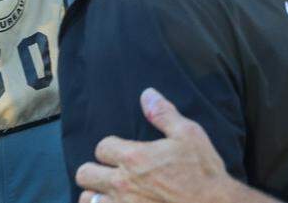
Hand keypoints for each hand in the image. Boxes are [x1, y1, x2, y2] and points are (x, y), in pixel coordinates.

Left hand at [76, 88, 239, 202]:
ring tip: (111, 192)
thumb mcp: (189, 135)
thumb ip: (164, 114)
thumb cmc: (202, 171)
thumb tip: (147, 94)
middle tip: (111, 171)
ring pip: (87, 199)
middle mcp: (122, 183)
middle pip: (85, 173)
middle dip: (95, 169)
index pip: (102, 147)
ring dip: (96, 194)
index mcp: (134, 157)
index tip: (124, 150)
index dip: (112, 147)